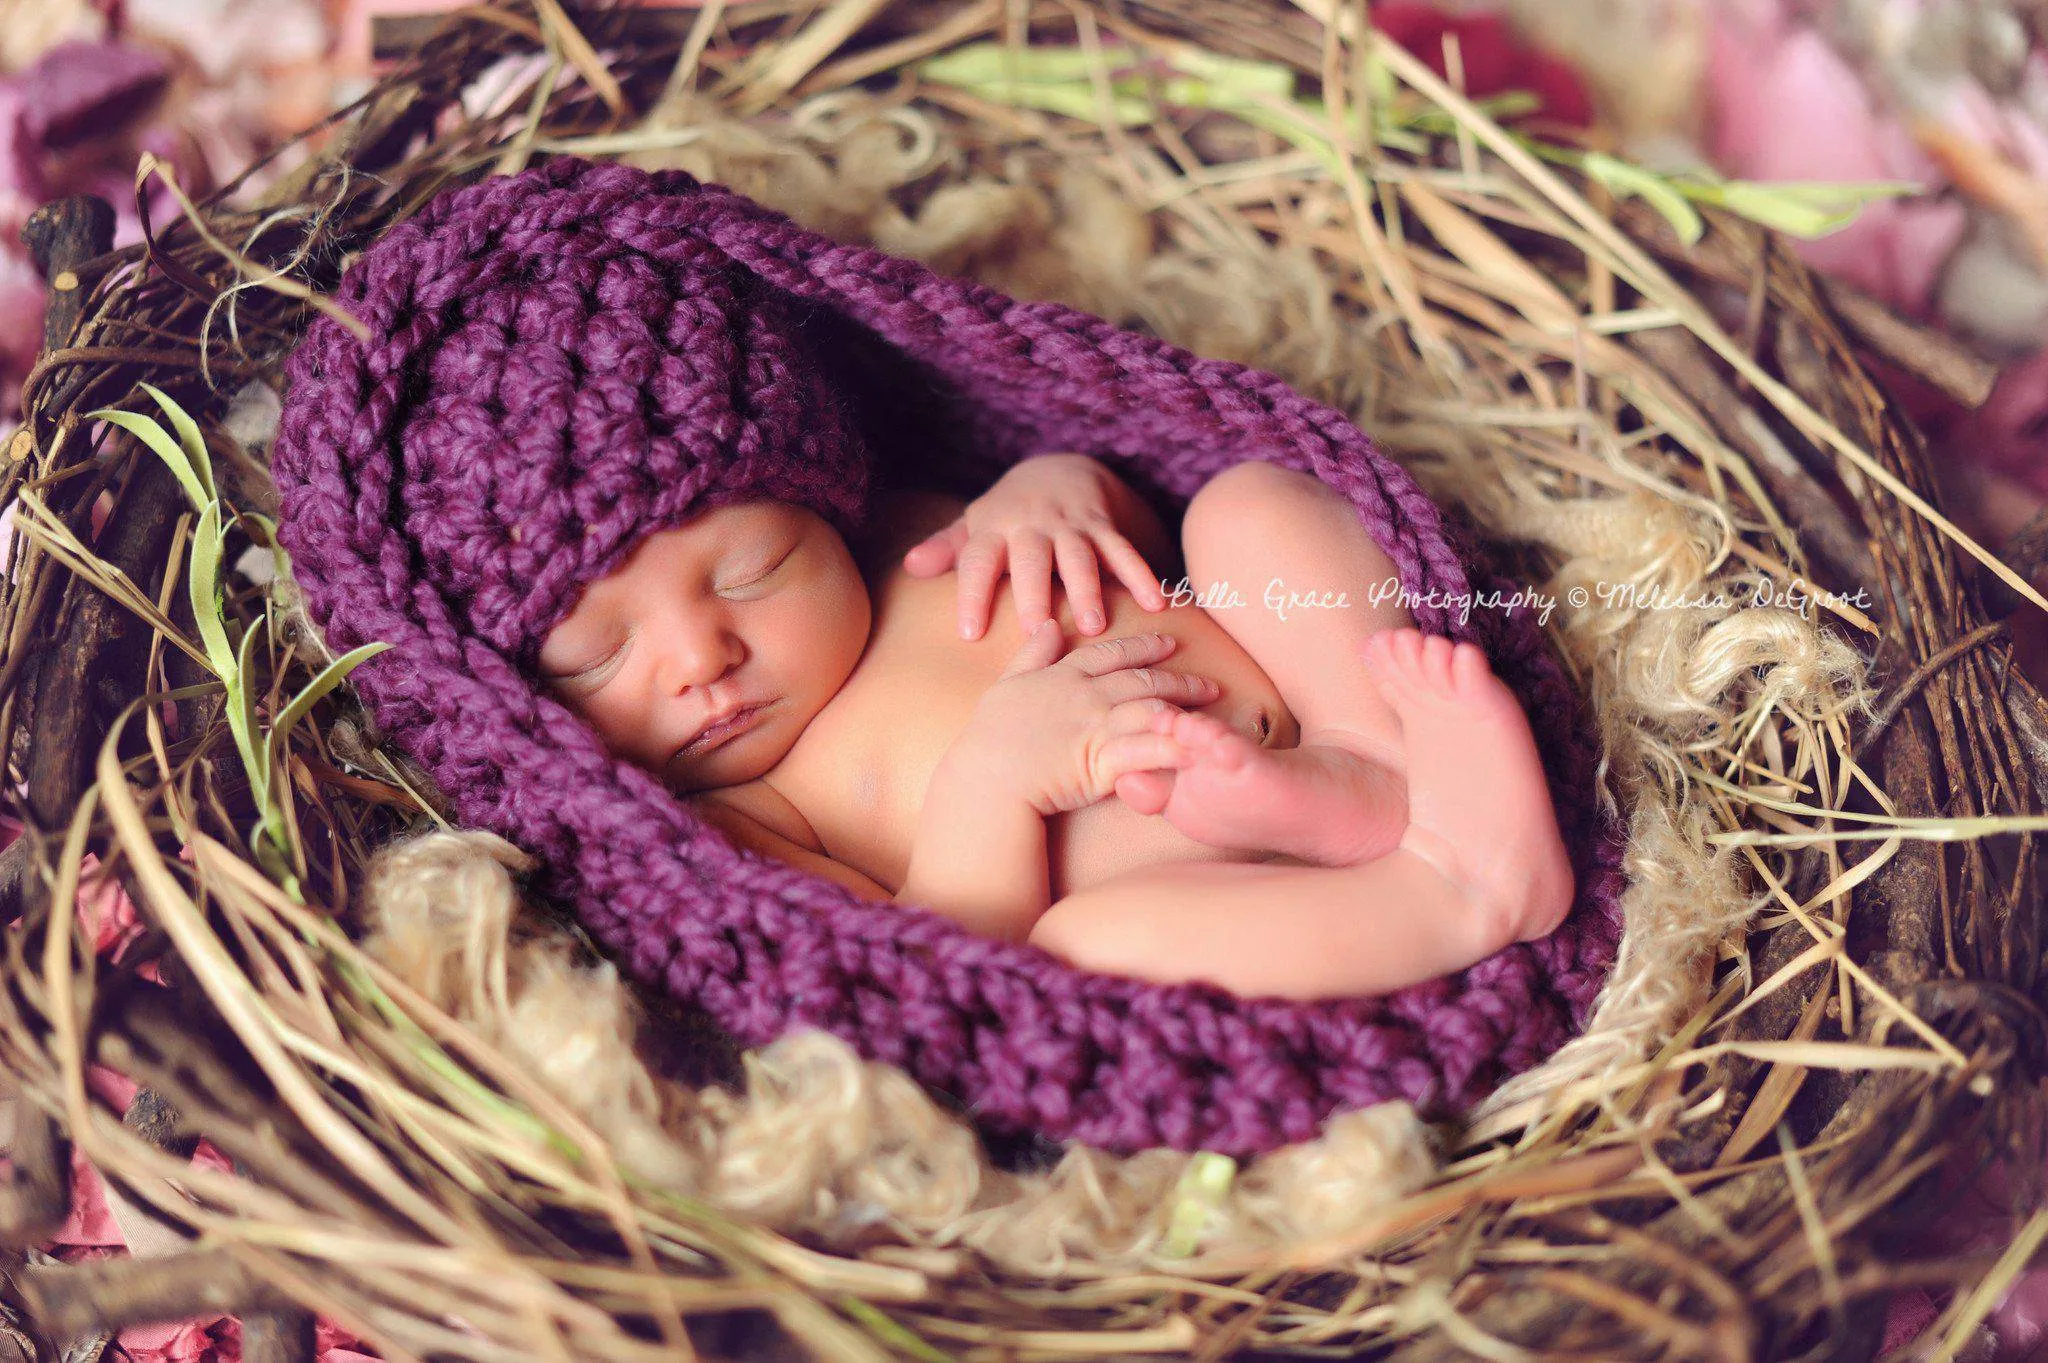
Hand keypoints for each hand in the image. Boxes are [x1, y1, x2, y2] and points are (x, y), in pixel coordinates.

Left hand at [902, 453, 1170, 640]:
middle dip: (1034, 591)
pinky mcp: (1104, 527)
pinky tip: (1158, 605)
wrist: (1060, 470)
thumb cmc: (1008, 516)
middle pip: (1032, 559)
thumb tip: (910, 566)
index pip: (978, 562)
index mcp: (994, 530)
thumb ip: (946, 549)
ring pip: (1081, 557)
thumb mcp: (975, 527)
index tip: (970, 634)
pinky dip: (1141, 576)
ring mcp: (1071, 526)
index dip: (972, 595)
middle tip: (1036, 630)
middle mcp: (1032, 526)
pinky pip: (1124, 552)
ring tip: (1096, 626)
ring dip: (1089, 590)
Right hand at [946, 622, 1217, 817]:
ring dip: (1185, 710)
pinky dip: (1176, 748)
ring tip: (1210, 717)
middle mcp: (1087, 695)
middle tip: (1208, 685)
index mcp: (1064, 675)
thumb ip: (1032, 654)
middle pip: (1143, 679)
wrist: (987, 779)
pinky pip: (1149, 750)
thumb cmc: (989, 739)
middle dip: (1180, 680)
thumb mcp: (1006, 684)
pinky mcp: (1106, 761)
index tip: (1169, 643)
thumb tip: (1045, 623)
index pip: (1112, 653)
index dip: (1144, 646)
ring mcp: (1098, 725)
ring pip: (1153, 709)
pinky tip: (1198, 748)